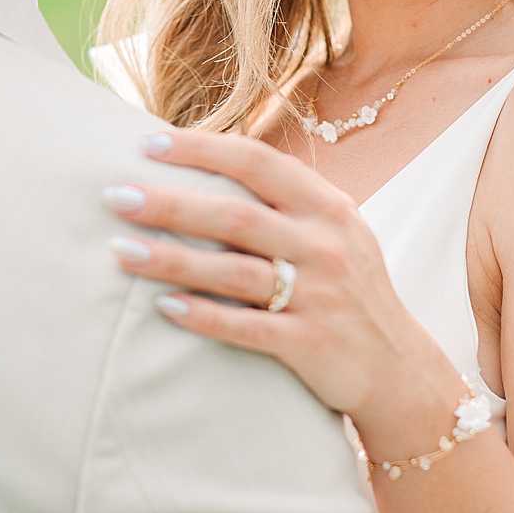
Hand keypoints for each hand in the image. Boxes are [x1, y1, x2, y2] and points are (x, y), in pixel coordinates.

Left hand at [103, 126, 462, 453]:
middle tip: (114, 194)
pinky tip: (162, 307)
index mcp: (328, 207)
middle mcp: (325, 245)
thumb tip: (208, 159)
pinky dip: (203, 316)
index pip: (257, 162)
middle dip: (169, 203)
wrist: (399, 368)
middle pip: (234, 215)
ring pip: (232, 271)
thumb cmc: (348, 290)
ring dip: (170, 259)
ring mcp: (319, 295)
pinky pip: (246, 328)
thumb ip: (285, 200)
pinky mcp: (310, 343)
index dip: (200, 149)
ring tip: (118, 250)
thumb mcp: (335, 232)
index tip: (145, 144)